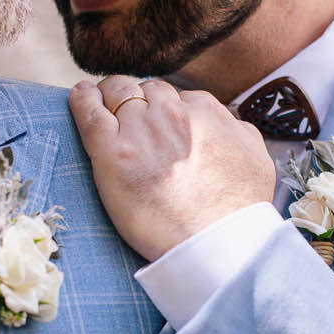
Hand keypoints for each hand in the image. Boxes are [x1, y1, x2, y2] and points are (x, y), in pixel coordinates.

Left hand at [69, 76, 276, 260]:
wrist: (215, 243)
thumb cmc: (237, 210)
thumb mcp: (254, 157)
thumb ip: (236, 130)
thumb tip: (223, 119)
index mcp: (205, 112)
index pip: (177, 97)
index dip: (164, 109)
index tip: (158, 123)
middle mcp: (171, 114)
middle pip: (146, 90)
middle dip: (137, 99)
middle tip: (128, 114)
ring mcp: (140, 129)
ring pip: (118, 93)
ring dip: (111, 96)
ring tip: (100, 101)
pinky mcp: (111, 151)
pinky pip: (89, 111)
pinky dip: (82, 100)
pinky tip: (79, 95)